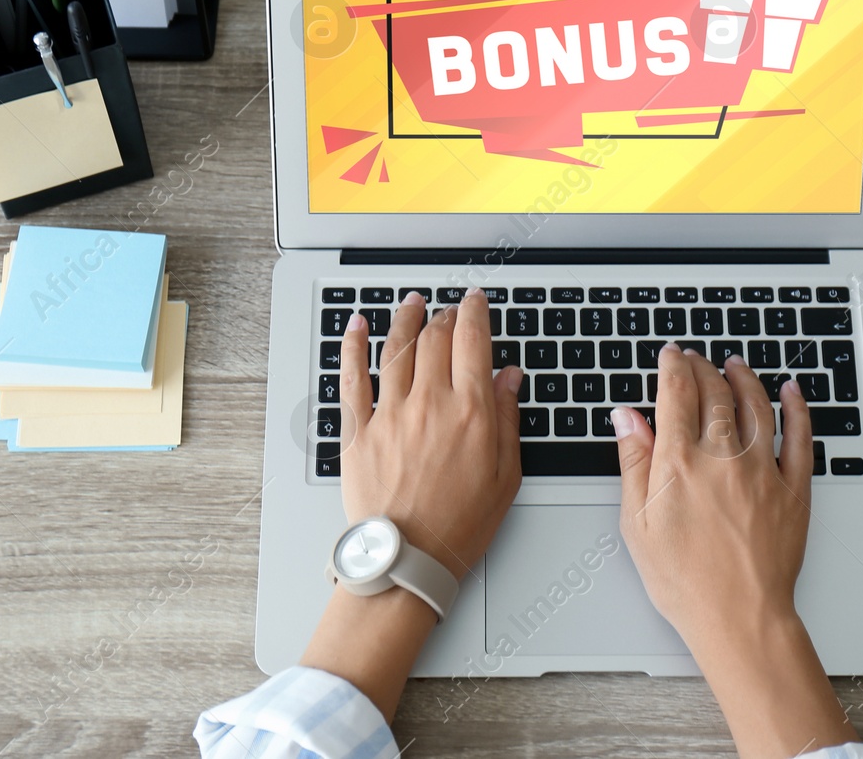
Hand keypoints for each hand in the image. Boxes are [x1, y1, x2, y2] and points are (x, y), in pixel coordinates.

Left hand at [302, 287, 521, 722]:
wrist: (409, 559)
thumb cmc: (460, 525)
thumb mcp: (505, 474)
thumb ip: (507, 419)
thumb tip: (509, 378)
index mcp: (469, 412)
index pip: (473, 342)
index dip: (475, 314)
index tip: (476, 302)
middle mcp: (429, 404)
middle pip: (435, 340)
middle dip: (444, 316)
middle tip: (449, 310)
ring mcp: (389, 415)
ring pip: (396, 350)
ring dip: (405, 320)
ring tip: (412, 303)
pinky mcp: (358, 432)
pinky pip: (354, 379)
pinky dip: (353, 348)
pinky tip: (357, 327)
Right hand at [612, 345, 855, 756]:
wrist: (738, 617)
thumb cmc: (684, 581)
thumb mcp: (637, 523)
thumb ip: (634, 462)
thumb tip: (627, 419)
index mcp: (680, 463)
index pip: (676, 393)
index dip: (672, 366)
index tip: (670, 355)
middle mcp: (723, 457)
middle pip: (715, 392)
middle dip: (702, 368)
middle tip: (696, 360)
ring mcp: (763, 470)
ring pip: (756, 405)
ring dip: (743, 378)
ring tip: (734, 366)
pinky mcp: (793, 489)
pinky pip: (800, 437)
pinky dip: (796, 409)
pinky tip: (791, 392)